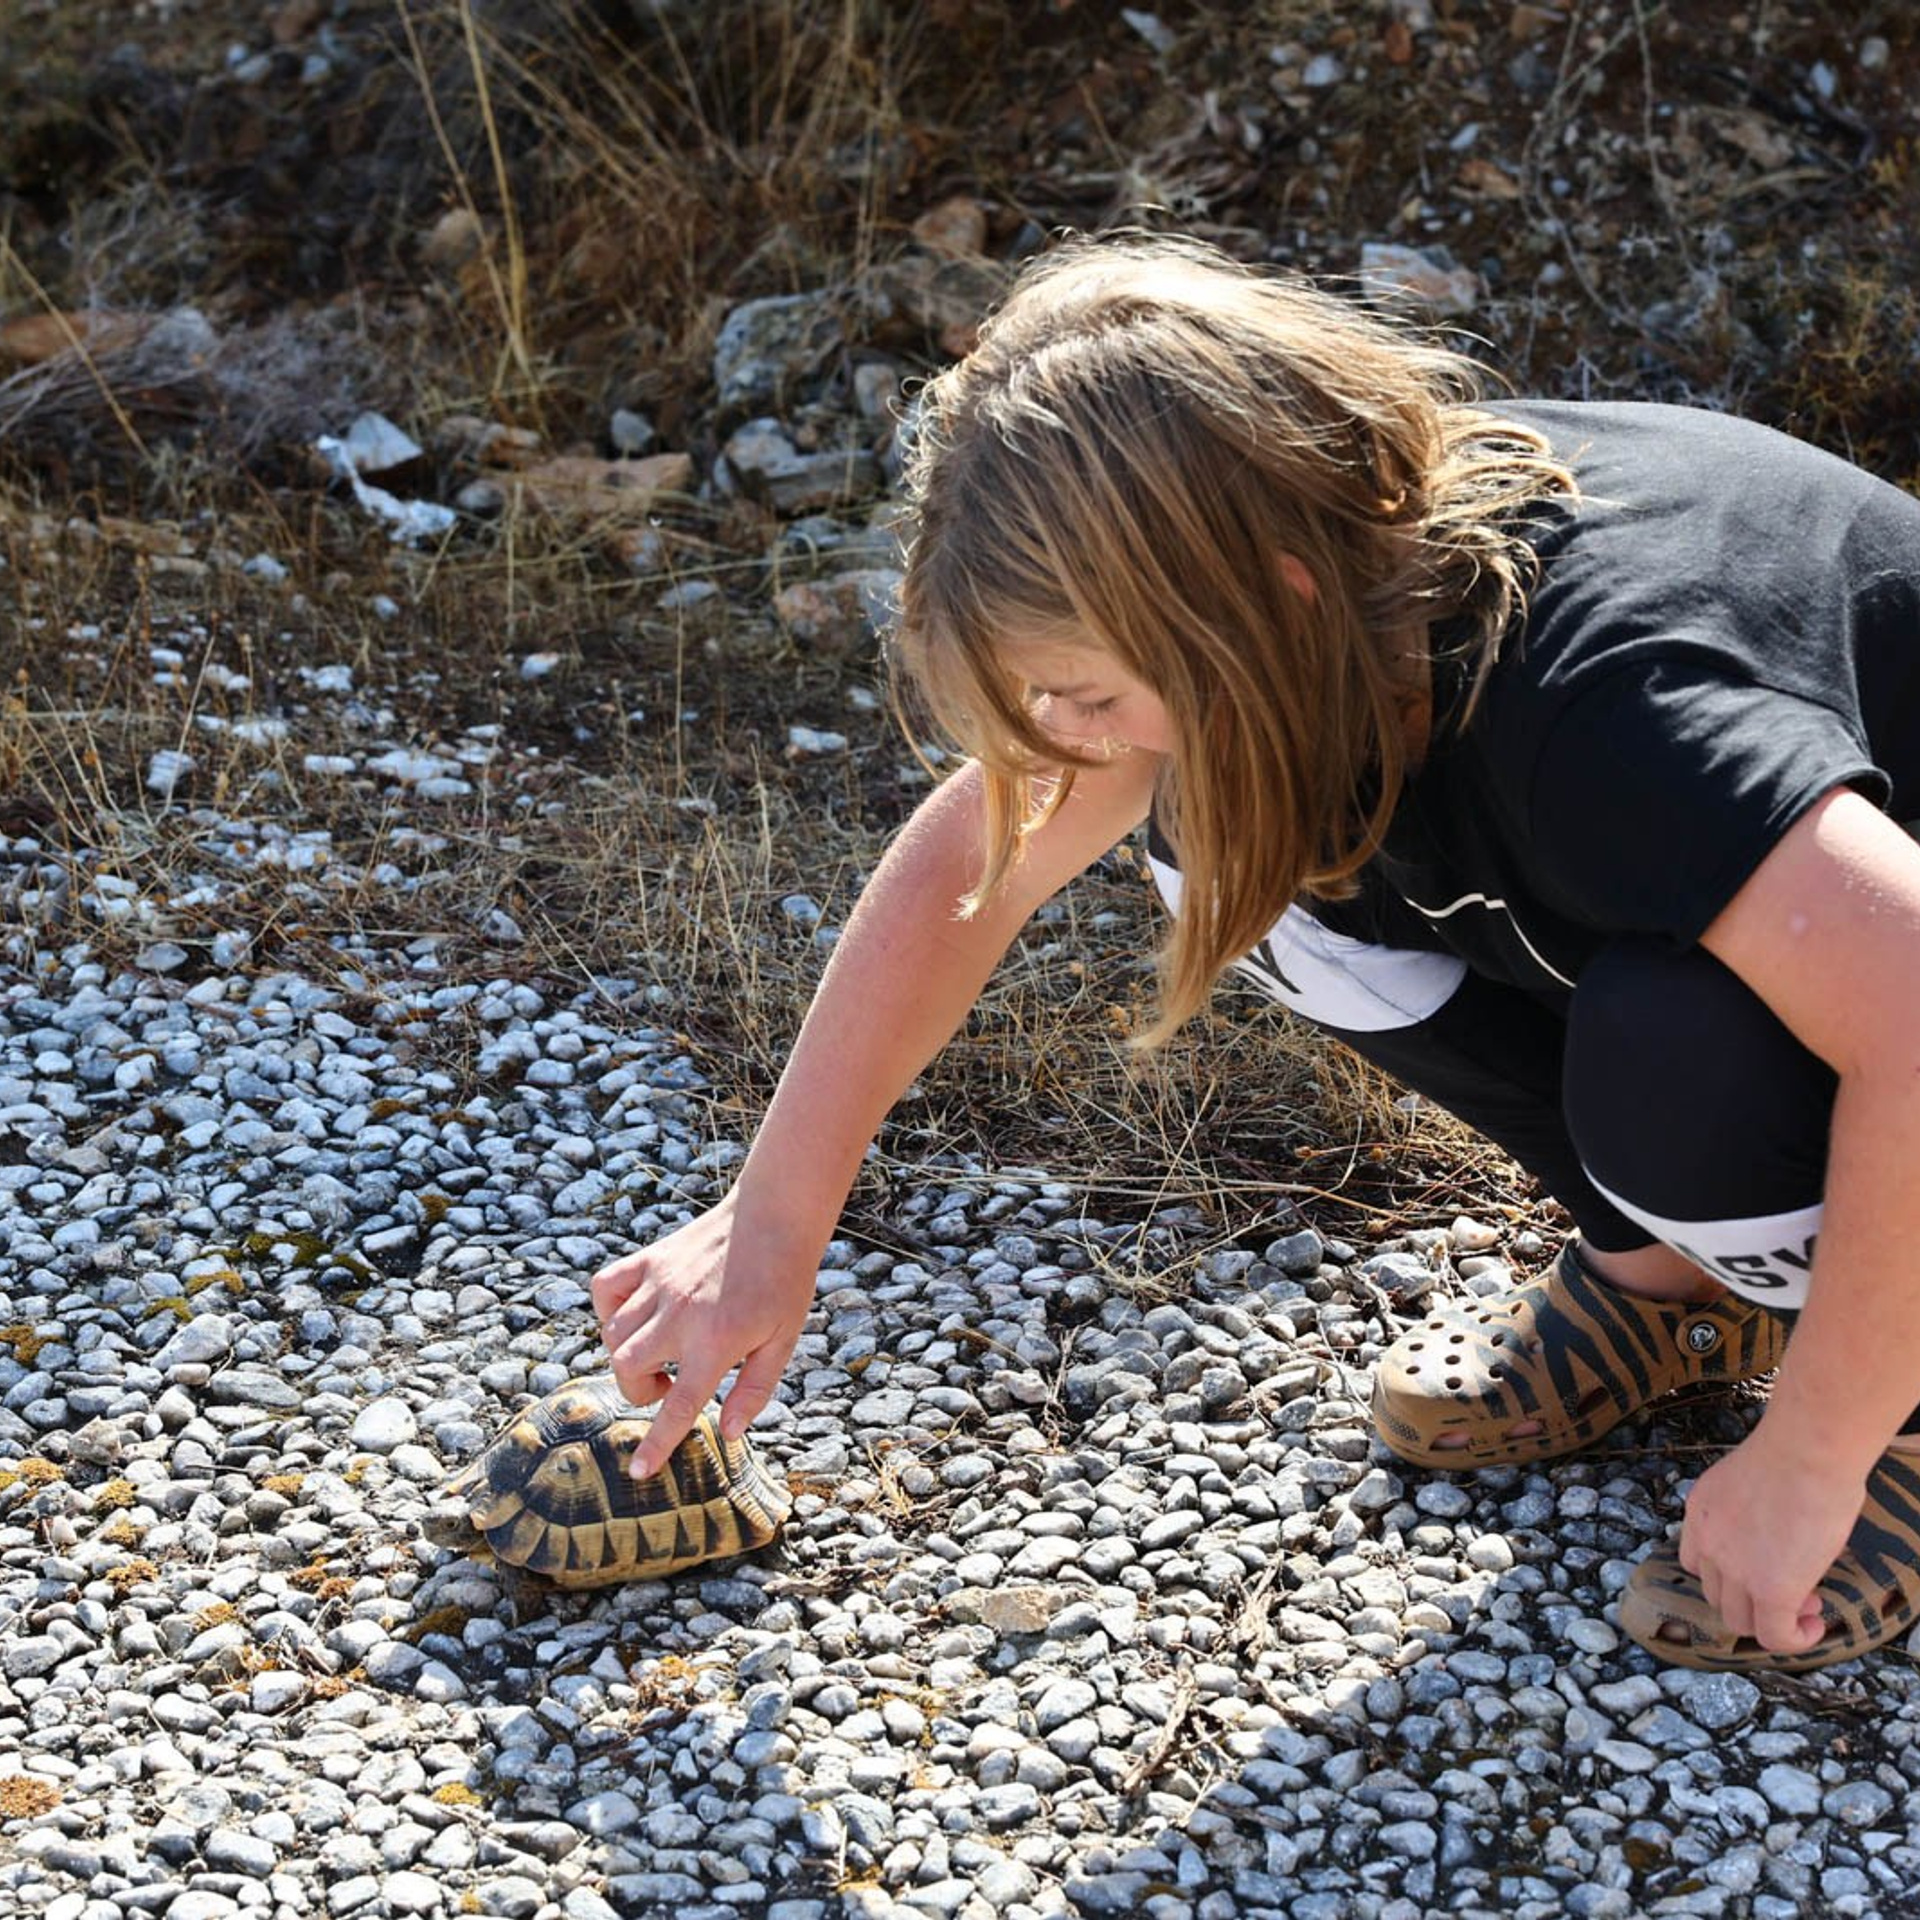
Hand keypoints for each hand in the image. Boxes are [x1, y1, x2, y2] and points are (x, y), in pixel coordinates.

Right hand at [589, 1191, 816, 1478]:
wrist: (776, 1216)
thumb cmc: (785, 1281)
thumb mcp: (783, 1342)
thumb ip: (754, 1391)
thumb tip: (729, 1433)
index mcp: (716, 1341)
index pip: (677, 1407)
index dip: (656, 1444)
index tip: (639, 1472)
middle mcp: (679, 1315)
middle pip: (627, 1370)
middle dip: (639, 1391)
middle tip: (667, 1386)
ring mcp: (658, 1285)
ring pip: (613, 1337)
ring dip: (627, 1358)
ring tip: (659, 1354)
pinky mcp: (649, 1259)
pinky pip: (606, 1289)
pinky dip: (608, 1309)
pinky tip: (633, 1316)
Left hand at [1677, 1418, 1868, 1655]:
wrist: (1806, 1450)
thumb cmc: (1796, 1451)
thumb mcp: (1755, 1481)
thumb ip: (1755, 1513)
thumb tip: (1785, 1534)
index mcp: (1701, 1510)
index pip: (1696, 1558)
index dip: (1731, 1573)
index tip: (1767, 1566)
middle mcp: (1707, 1541)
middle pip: (1715, 1593)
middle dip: (1753, 1599)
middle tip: (1796, 1587)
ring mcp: (1734, 1568)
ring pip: (1739, 1619)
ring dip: (1772, 1620)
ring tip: (1808, 1606)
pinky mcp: (1770, 1590)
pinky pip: (1774, 1635)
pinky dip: (1794, 1638)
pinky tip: (1814, 1625)